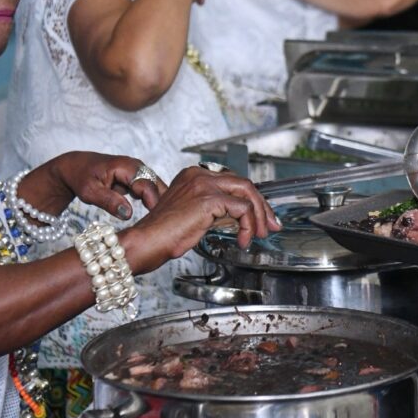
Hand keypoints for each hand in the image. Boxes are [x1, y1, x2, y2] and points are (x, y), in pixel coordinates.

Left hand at [23, 152, 166, 221]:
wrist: (75, 167)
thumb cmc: (81, 177)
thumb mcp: (90, 192)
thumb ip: (109, 201)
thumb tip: (128, 214)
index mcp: (127, 167)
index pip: (147, 186)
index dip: (154, 203)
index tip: (158, 221)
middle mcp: (137, 167)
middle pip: (157, 186)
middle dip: (163, 203)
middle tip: (166, 224)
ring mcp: (138, 172)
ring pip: (156, 188)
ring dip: (159, 203)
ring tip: (164, 222)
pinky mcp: (137, 179)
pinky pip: (150, 191)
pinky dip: (153, 202)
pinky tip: (155, 216)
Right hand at [125, 166, 280, 269]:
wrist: (147, 242)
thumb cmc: (163, 235)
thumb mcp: (193, 216)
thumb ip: (214, 210)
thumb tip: (238, 217)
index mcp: (194, 176)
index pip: (233, 181)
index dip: (251, 199)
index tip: (261, 216)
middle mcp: (199, 175)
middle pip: (244, 183)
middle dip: (262, 206)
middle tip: (270, 225)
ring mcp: (204, 185)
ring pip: (247, 192)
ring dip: (259, 216)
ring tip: (258, 234)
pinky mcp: (209, 199)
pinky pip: (242, 208)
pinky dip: (248, 225)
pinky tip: (243, 239)